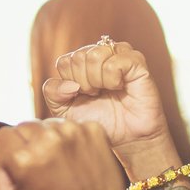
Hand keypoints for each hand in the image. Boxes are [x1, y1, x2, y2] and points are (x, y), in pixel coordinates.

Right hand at [0, 119, 131, 189]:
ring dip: (50, 140)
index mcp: (24, 159)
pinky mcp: (95, 131)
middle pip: (24, 127)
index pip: (1, 135)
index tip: (19, 167)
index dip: (6, 152)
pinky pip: (72, 126)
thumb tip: (1, 156)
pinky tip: (77, 162)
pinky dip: (72, 140)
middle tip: (41, 169)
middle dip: (27, 145)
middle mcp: (49, 140)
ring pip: (48, 125)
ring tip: (61, 167)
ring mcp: (75, 132)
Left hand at [41, 39, 167, 149]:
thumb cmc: (99, 120)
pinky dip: (112, 80)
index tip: (83, 96)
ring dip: (97, 81)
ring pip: (95, 55)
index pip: (65, 62)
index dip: (71, 83)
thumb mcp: (65, 110)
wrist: (126, 137)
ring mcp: (120, 54)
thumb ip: (53, 93)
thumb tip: (67, 83)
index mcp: (83, 60)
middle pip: (78, 57)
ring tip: (107, 91)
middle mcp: (101, 53)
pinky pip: (114, 63)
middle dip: (84, 83)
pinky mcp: (136, 61)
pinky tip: (120, 88)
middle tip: (97, 95)